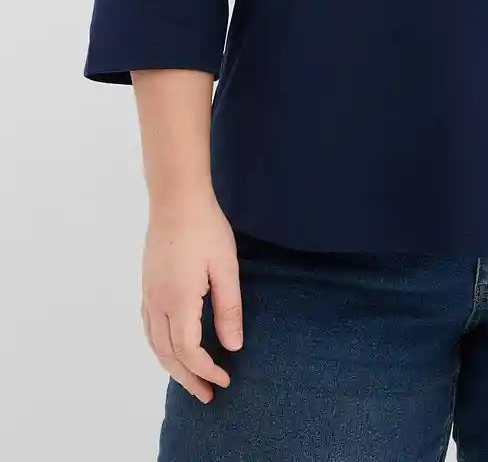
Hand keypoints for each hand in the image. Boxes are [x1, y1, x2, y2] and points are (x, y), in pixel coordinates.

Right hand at [140, 191, 243, 403]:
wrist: (175, 199)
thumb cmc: (206, 229)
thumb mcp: (226, 267)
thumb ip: (228, 309)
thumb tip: (232, 347)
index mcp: (178, 302)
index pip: (188, 351)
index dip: (205, 370)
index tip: (224, 380)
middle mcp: (158, 303)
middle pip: (167, 354)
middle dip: (187, 379)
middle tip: (207, 395)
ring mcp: (148, 294)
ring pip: (154, 343)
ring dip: (171, 366)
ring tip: (189, 379)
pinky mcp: (147, 284)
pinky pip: (149, 327)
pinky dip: (159, 347)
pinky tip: (170, 347)